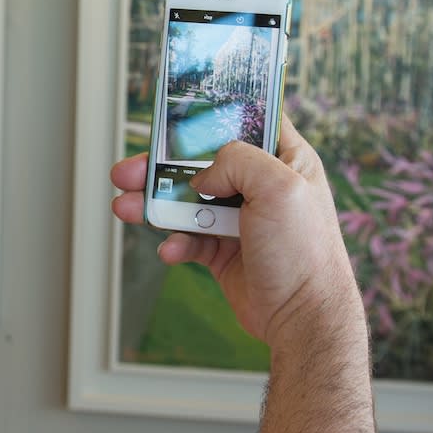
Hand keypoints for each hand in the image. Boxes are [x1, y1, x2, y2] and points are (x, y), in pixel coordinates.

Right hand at [109, 114, 363, 350]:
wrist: (302, 319)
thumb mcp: (279, 188)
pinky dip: (174, 241)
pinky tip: (170, 249)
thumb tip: (203, 178)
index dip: (213, 115)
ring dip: (154, 203)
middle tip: (129, 170)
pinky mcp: (224, 251)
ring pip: (187, 201)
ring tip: (126, 207)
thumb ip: (238, 161)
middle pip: (202, 163)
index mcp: (286, 160)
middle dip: (161, 166)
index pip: (247, 121)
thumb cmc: (305, 253)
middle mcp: (262, 186)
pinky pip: (189, 238)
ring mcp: (241, 219)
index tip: (177, 114)